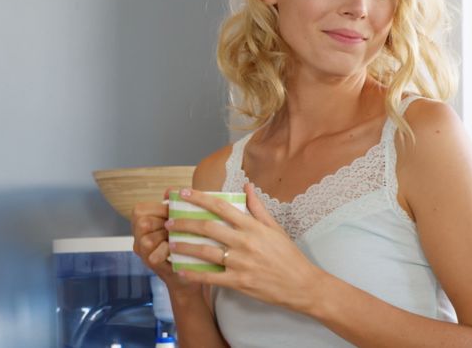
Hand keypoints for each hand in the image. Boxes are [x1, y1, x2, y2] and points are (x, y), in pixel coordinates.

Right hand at [131, 187, 201, 294]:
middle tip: (176, 229)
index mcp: (141, 222)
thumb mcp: (180, 220)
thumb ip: (174, 204)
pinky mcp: (151, 265)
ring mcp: (142, 253)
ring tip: (179, 240)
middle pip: (143, 223)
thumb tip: (169, 192)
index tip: (172, 214)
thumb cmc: (186, 242)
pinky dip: (168, 251)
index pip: (140, 209)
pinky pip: (154, 255)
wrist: (192, 272)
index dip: (158, 210)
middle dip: (163, 224)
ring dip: (166, 238)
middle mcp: (137, 238)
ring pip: (147, 239)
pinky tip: (178, 251)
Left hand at [165, 183, 325, 312]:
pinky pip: (211, 277)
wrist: (301, 285)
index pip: (221, 207)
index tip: (183, 194)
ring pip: (206, 252)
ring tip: (171, 244)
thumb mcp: (275, 228)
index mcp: (252, 226)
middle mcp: (244, 242)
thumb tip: (247, 186)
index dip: (200, 198)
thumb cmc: (288, 256)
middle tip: (170, 221)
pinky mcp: (239, 282)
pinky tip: (182, 270)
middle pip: (208, 228)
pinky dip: (195, 274)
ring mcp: (240, 263)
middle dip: (185, 223)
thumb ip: (258, 208)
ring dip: (185, 247)